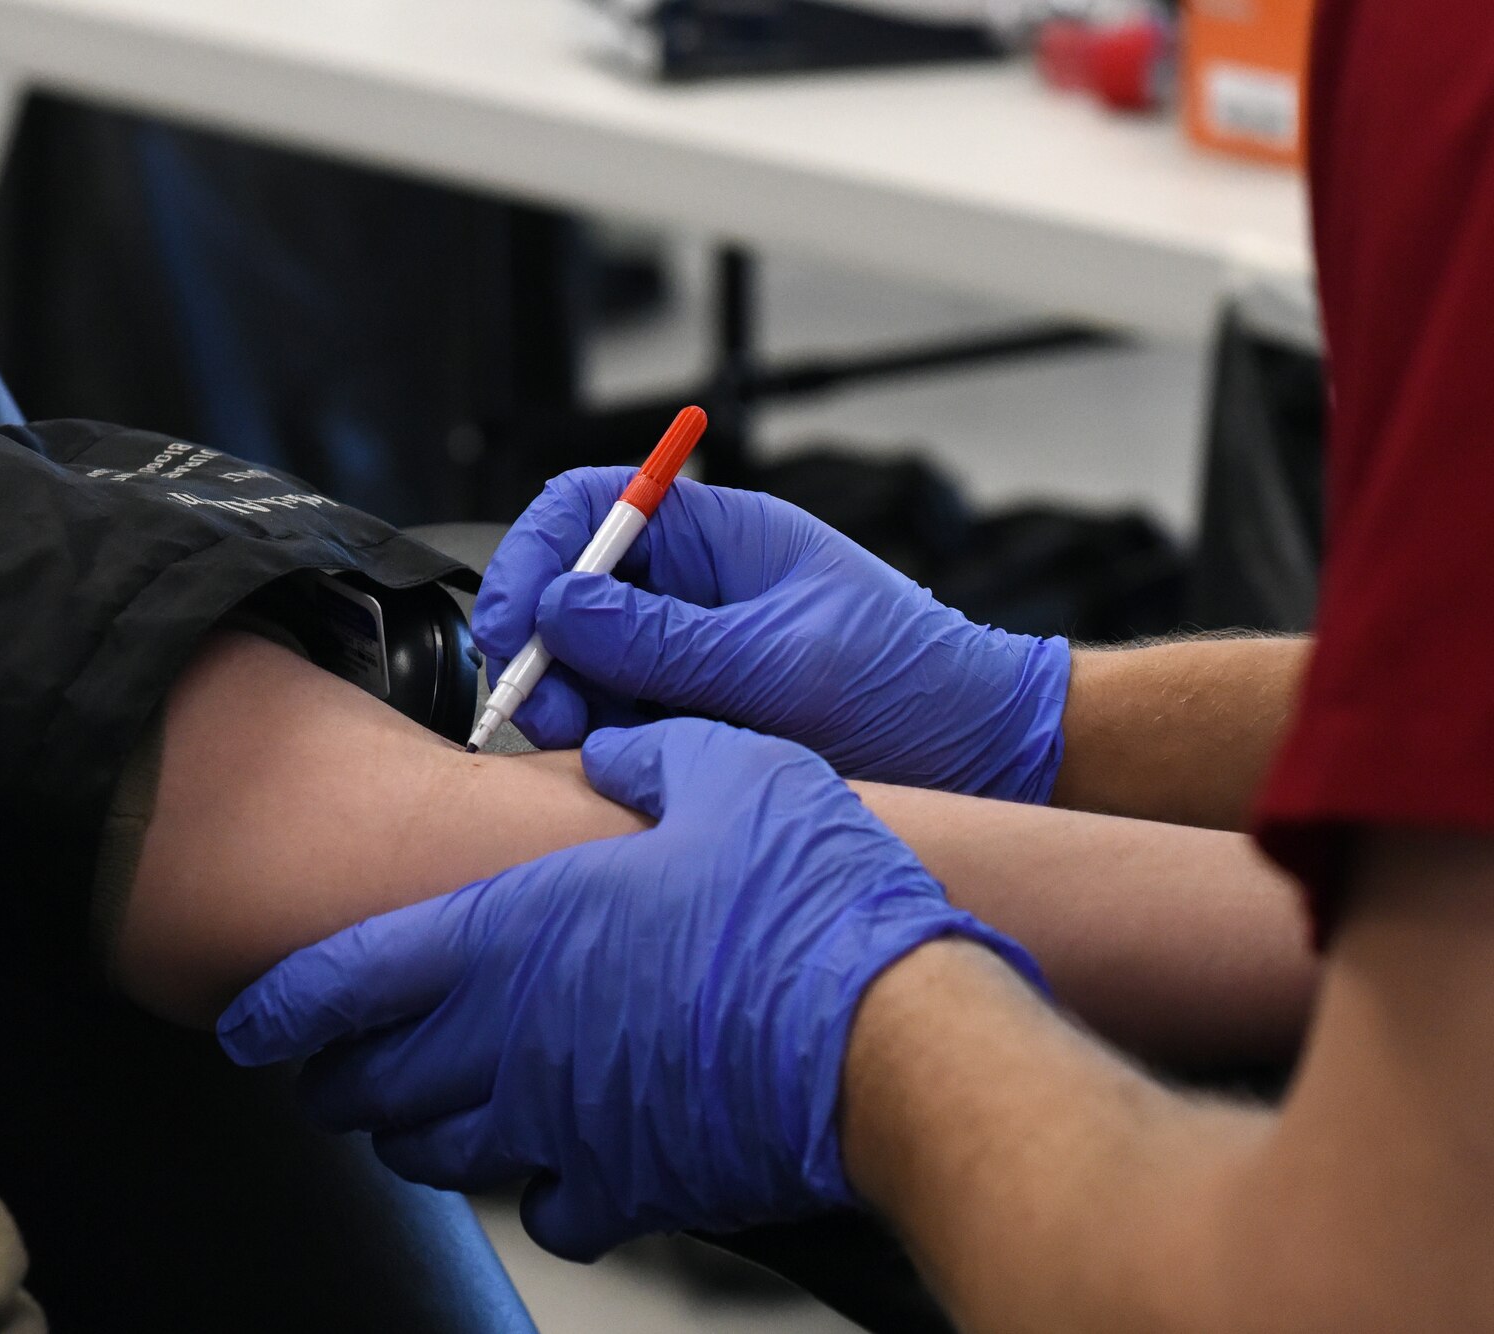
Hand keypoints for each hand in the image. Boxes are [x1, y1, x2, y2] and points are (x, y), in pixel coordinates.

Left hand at [218, 718, 1043, 1260]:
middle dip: (336, 1079)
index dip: (279, 1008)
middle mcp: (513, 1039)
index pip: (343, 983)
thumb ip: (644, 759)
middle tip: (333, 1067)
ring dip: (414, 1134)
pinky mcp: (630, 1184)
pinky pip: (548, 1210)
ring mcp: (564, 1123)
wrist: (889, 1034)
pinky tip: (555, 1164)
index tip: (245, 1024)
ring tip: (421, 1113)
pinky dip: (535, 1189)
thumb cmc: (804, 897)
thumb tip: (609, 754)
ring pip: (439, 1153)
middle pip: (372, 1084)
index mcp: (512, 932)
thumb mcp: (727, 771)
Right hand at [474, 469, 1070, 799]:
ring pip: (584, 666)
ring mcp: (690, 653)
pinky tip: (621, 766)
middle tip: (546, 711)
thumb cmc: (910, 684)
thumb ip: (664, 640)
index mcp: (717, 536)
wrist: (981, 756)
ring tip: (589, 746)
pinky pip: (618, 719)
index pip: (591, 506)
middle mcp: (693, 588)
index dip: (535, 553)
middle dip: (541, 649)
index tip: (512, 623)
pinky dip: (602, 742)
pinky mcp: (695, 715)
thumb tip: (559, 606)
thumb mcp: (779, 660)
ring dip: (568, 703)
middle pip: (570, 594)